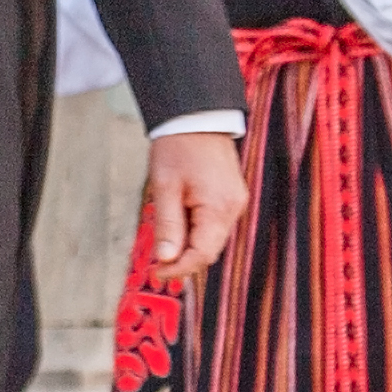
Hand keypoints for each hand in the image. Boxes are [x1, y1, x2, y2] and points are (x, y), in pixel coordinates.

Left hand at [142, 129, 246, 284]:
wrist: (197, 119)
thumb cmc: (178, 149)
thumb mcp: (165, 188)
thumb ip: (168, 225)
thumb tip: (166, 258)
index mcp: (219, 208)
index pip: (203, 254)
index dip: (180, 269)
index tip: (157, 273)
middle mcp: (234, 208)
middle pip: (210, 249)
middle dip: (184, 260)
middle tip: (156, 263)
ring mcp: (235, 203)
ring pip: (212, 238)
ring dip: (189, 245)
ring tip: (164, 241)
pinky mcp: (231, 197)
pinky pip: (214, 224)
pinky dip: (196, 231)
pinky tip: (178, 225)